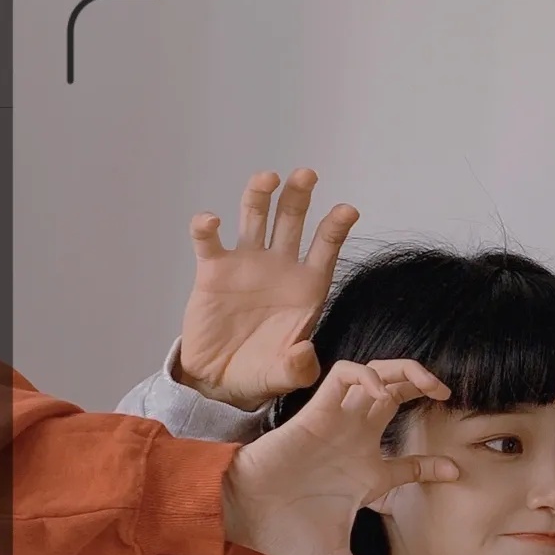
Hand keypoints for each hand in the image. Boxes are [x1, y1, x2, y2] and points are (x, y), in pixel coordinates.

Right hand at [179, 169, 357, 410]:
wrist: (222, 380)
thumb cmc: (262, 373)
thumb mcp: (285, 375)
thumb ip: (298, 367)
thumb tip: (305, 352)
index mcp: (307, 288)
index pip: (325, 250)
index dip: (335, 229)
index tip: (348, 209)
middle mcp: (280, 268)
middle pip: (292, 222)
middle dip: (299, 197)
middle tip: (307, 174)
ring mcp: (247, 265)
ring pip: (255, 219)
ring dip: (260, 195)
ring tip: (267, 177)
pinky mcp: (213, 271)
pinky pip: (209, 242)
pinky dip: (207, 227)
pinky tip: (210, 220)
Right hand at [222, 358, 456, 554]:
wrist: (245, 517)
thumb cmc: (287, 537)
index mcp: (367, 476)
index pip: (412, 463)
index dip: (436, 464)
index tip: (455, 472)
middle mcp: (357, 444)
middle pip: (398, 399)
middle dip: (424, 387)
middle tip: (447, 393)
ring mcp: (339, 425)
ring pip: (378, 377)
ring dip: (405, 372)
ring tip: (428, 383)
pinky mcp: (318, 411)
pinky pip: (346, 376)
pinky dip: (367, 377)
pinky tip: (380, 394)